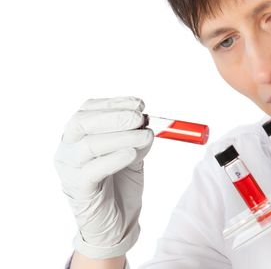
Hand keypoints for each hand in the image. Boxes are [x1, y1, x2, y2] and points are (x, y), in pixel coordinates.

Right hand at [55, 97, 153, 258]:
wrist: (116, 223)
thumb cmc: (120, 184)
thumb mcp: (132, 154)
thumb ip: (136, 138)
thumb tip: (147, 122)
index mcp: (78, 135)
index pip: (89, 109)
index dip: (114, 103)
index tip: (139, 103)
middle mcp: (68, 148)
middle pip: (82, 122)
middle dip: (114, 116)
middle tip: (140, 117)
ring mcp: (69, 168)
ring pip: (89, 145)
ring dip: (121, 137)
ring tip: (144, 136)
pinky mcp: (78, 188)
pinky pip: (93, 170)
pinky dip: (114, 158)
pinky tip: (131, 153)